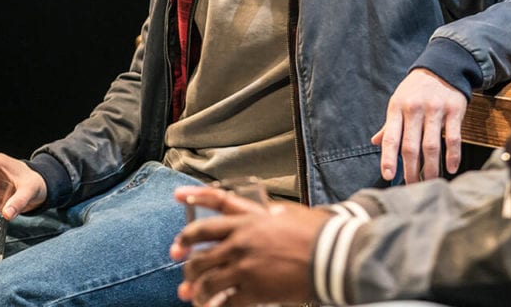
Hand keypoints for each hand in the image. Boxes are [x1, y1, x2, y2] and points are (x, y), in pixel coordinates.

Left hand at [171, 186, 330, 305]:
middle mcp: (241, 241)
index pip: (210, 217)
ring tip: (193, 296)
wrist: (333, 254)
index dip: (190, 219)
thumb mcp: (288, 213)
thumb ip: (269, 214)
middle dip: (188, 264)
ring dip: (197, 290)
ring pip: (207, 280)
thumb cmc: (316, 232)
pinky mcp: (254, 290)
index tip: (176, 221)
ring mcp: (245, 266)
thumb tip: (265, 213)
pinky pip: (225, 302)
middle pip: (201, 253)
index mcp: (249, 220)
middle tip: (183, 270)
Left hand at [371, 67, 466, 182]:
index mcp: (397, 107)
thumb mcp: (398, 101)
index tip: (388, 176)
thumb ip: (389, 124)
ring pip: (431, 145)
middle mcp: (415, 108)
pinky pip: (453, 137)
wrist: (443, 66)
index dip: (388, 158)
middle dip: (410, 170)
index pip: (390, 137)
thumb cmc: (416, 89)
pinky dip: (452, 155)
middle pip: (411, 146)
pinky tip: (451, 168)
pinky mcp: (454, 110)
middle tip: (412, 187)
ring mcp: (436, 109)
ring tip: (429, 182)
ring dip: (430, 168)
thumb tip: (375, 142)